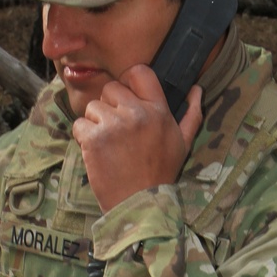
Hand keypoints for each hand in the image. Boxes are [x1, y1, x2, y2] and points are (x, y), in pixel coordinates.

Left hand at [71, 64, 202, 211]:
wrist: (139, 204)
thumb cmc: (161, 174)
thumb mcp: (183, 144)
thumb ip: (192, 114)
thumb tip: (197, 89)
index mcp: (158, 110)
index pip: (139, 72)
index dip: (128, 81)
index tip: (125, 98)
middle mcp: (137, 113)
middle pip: (110, 88)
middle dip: (109, 106)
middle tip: (116, 131)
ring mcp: (114, 125)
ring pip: (92, 107)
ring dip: (95, 124)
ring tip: (108, 145)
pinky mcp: (94, 139)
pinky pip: (80, 125)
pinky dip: (84, 139)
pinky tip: (97, 154)